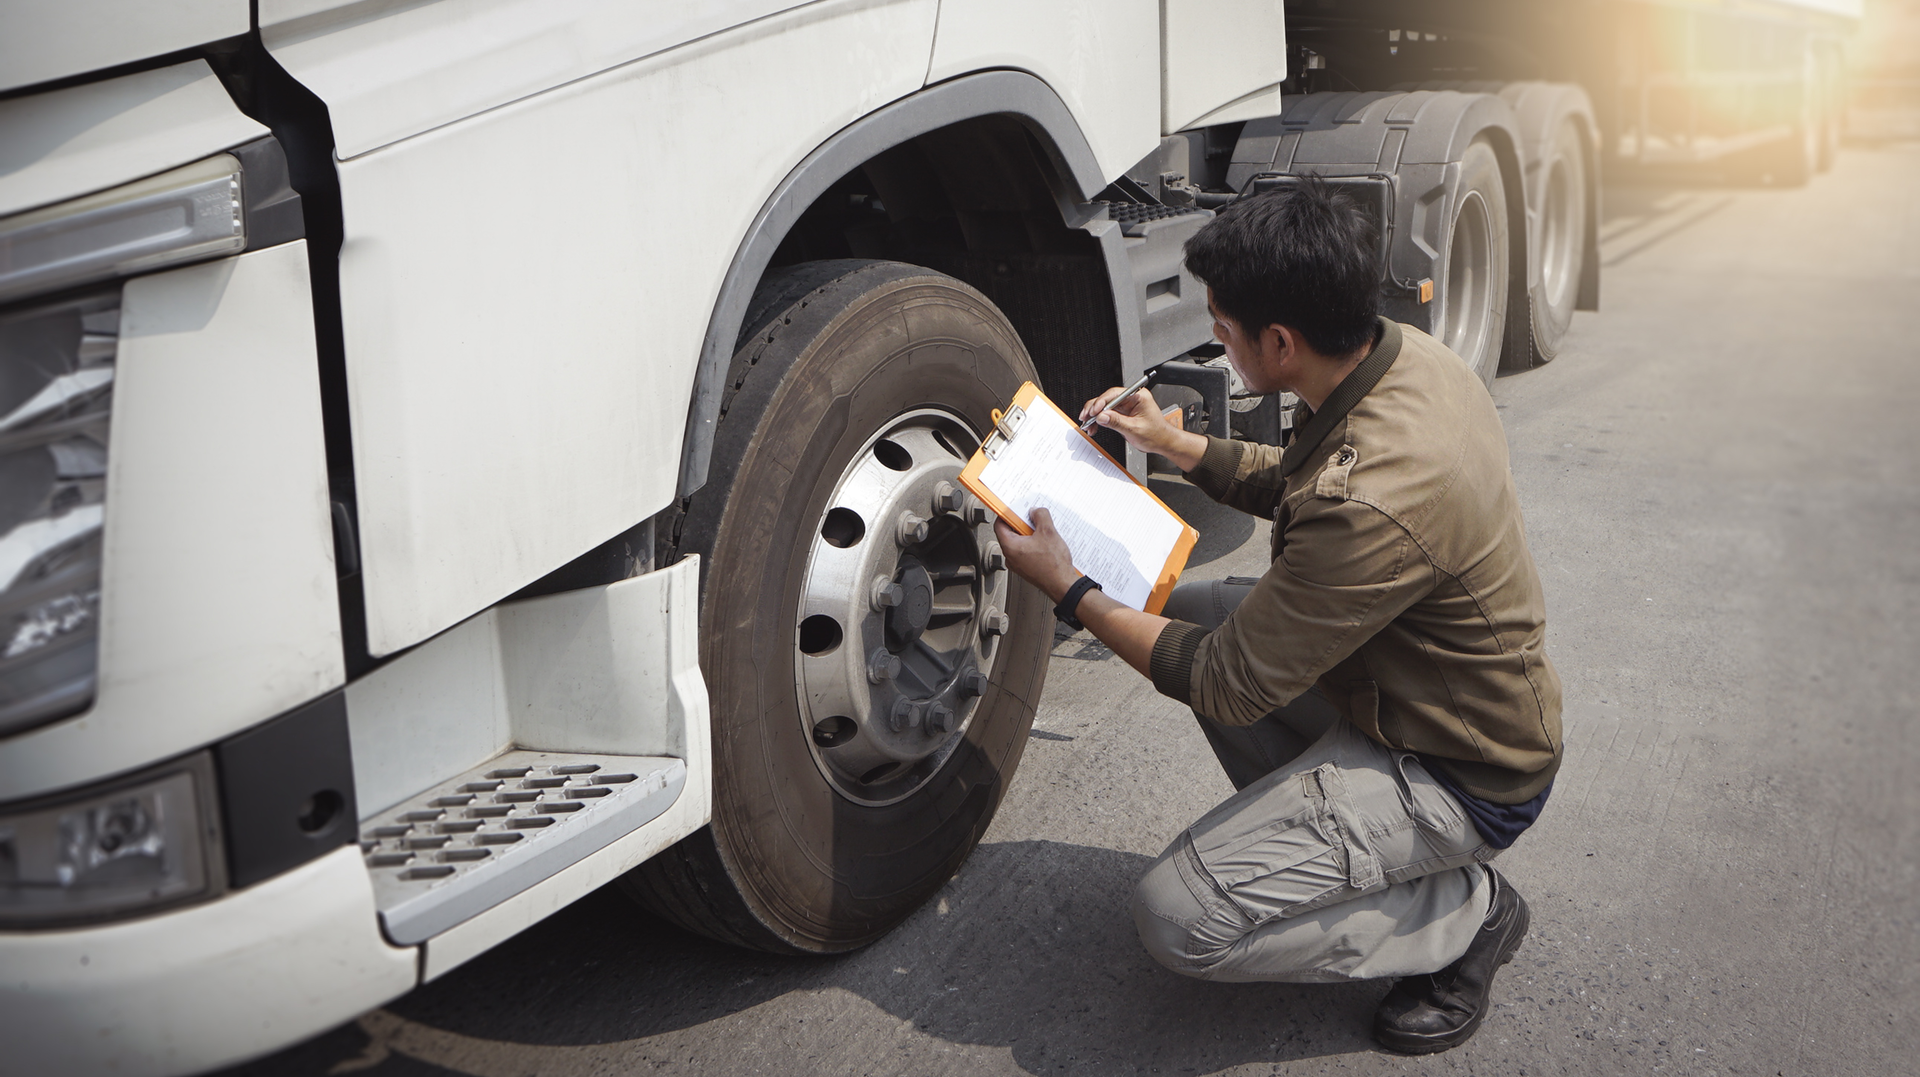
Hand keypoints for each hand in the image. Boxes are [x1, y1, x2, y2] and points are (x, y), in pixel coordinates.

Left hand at [994, 508, 1079, 602]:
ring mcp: (1018, 564)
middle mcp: (1010, 557)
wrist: (1063, 585)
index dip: (1007, 514)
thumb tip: (1036, 511)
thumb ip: (1040, 516)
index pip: (999, 525)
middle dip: (1022, 524)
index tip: (1015, 508)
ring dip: (1030, 534)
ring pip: (1020, 543)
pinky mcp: (1027, 569)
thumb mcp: (1048, 532)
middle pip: (1010, 533)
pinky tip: (1046, 544)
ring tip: (1043, 532)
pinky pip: (1026, 552)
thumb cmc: (1054, 565)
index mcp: (1010, 547)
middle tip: (1034, 519)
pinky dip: (1033, 545)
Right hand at [1079, 386, 1207, 471]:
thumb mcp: (1135, 429)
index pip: (1115, 394)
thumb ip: (1117, 422)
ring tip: (1088, 425)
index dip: (1101, 402)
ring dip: (1095, 416)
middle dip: (1094, 409)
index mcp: (1138, 396)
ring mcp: (1126, 406)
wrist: (1162, 442)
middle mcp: (1131, 399)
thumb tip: (1102, 416)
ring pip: (1105, 407)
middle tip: (1086, 417)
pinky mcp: (1123, 414)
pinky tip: (1094, 427)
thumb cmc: (1156, 434)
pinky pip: (1108, 414)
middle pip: (1107, 399)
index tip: (1093, 411)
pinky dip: (1100, 421)